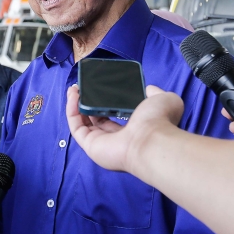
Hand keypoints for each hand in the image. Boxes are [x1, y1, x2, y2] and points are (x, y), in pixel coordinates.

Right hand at [66, 84, 182, 173]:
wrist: (152, 140)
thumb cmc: (158, 122)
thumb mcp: (162, 99)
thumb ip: (155, 92)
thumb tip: (148, 88)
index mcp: (132, 131)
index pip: (114, 118)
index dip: (104, 103)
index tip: (99, 89)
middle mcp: (116, 140)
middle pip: (96, 120)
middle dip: (88, 103)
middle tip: (83, 87)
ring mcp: (102, 144)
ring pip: (83, 124)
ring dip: (76, 105)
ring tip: (74, 88)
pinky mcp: (90, 146)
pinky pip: (76, 128)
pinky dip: (71, 111)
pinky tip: (73, 95)